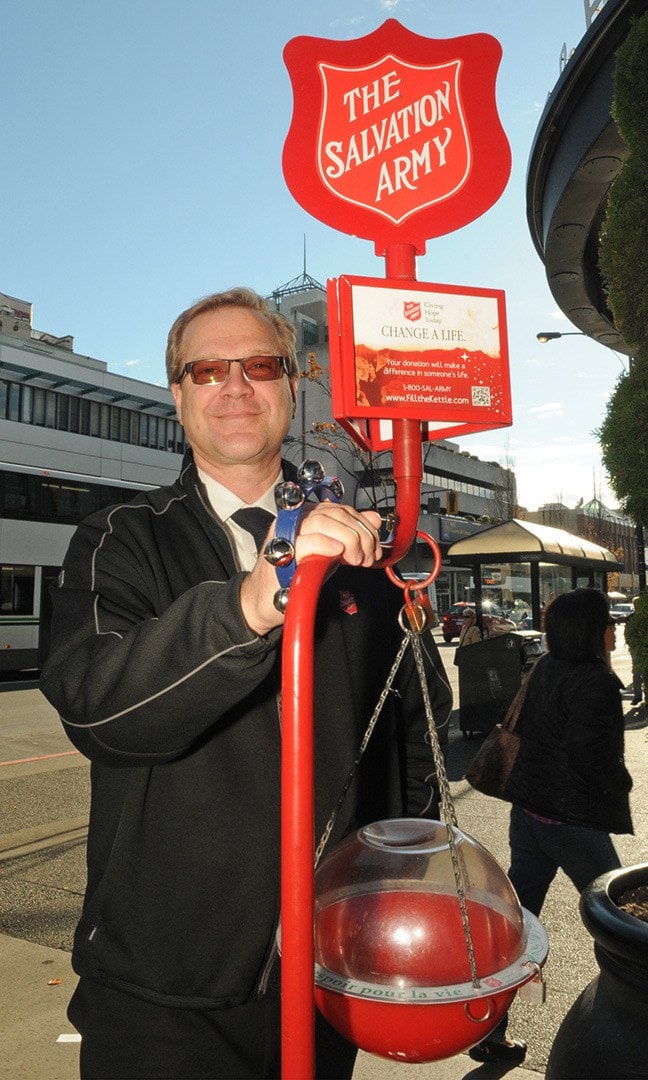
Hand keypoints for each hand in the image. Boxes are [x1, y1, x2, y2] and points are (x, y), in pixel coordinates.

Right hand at [239, 503, 381, 634]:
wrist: (264, 598)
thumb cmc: (294, 574)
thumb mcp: (330, 551)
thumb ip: (351, 533)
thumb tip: (373, 519)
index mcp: (307, 514)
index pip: (341, 509)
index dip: (363, 525)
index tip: (374, 546)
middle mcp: (295, 519)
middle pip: (335, 513)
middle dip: (360, 535)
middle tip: (367, 556)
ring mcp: (285, 533)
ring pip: (322, 522)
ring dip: (348, 540)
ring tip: (356, 559)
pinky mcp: (279, 551)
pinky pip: (306, 541)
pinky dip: (326, 544)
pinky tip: (338, 552)